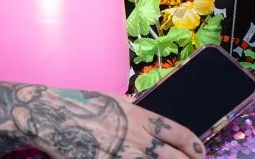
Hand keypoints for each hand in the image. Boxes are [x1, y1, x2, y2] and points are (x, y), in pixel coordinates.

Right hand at [20, 90, 204, 158]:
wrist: (55, 116)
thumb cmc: (83, 105)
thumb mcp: (116, 102)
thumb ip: (135, 113)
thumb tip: (149, 121)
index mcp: (140, 117)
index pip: (177, 132)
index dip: (192, 144)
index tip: (200, 152)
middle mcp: (136, 138)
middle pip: (171, 157)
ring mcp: (122, 156)